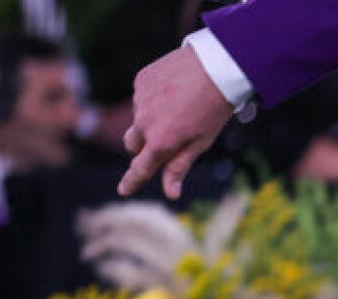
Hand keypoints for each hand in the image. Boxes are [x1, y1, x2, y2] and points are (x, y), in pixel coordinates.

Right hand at [119, 45, 234, 199]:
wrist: (214, 66)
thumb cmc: (213, 109)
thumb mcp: (201, 142)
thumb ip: (180, 166)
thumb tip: (170, 193)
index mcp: (161, 142)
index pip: (140, 168)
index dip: (132, 181)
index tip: (123, 190)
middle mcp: (144, 122)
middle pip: (132, 145)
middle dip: (143, 147)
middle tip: (165, 139)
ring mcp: (140, 100)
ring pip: (139, 119)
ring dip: (151, 120)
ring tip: (179, 108)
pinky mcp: (141, 81)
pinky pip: (142, 97)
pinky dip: (154, 99)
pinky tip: (174, 91)